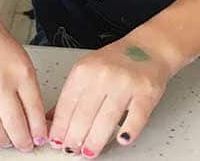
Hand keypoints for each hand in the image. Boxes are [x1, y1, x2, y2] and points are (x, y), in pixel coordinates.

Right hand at [0, 13, 46, 151]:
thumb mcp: (22, 60)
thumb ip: (28, 88)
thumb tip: (34, 117)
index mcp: (22, 74)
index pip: (35, 114)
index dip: (38, 132)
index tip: (38, 139)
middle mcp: (1, 82)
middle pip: (16, 127)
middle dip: (22, 142)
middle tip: (23, 145)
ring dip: (1, 141)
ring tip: (4, 141)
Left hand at [49, 37, 172, 155]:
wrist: (148, 48)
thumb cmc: (115, 61)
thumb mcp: (87, 70)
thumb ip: (71, 94)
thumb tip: (52, 119)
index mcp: (84, 70)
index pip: (67, 104)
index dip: (60, 127)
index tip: (56, 141)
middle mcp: (103, 76)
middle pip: (84, 114)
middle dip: (75, 138)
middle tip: (71, 150)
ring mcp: (125, 84)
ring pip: (107, 120)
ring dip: (95, 141)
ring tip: (89, 152)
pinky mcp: (146, 93)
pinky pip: (136, 117)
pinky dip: (128, 131)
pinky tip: (121, 140)